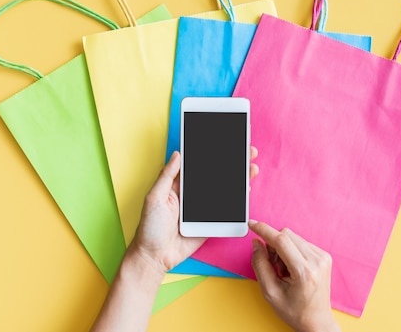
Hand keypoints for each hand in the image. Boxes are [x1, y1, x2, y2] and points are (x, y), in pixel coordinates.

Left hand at [129, 147, 258, 274]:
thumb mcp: (154, 198)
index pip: (198, 165)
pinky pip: (226, 210)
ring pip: (224, 190)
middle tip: (248, 152)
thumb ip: (167, 176)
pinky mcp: (210, 222)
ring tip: (251, 168)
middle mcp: (192, 195)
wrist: (154, 257)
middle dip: (233, 163)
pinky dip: (237, 201)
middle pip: (216, 175)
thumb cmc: (149, 227)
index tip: (226, 143)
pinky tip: (246, 190)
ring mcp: (202, 209)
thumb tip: (177, 154)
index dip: (212, 154)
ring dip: (239, 179)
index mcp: (178, 185)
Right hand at [249, 220, 339, 331]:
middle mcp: (317, 261)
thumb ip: (260, 264)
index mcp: (305, 272)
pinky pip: (300, 242)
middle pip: (286, 235)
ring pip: (293, 237)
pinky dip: (291, 251)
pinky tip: (293, 268)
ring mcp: (323, 257)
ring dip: (282, 249)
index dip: (264, 230)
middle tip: (272, 266)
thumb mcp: (270, 292)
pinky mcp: (324, 255)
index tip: (252, 224)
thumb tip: (257, 243)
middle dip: (273, 246)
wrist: (317, 321)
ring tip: (284, 271)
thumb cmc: (295, 311)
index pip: (281, 240)